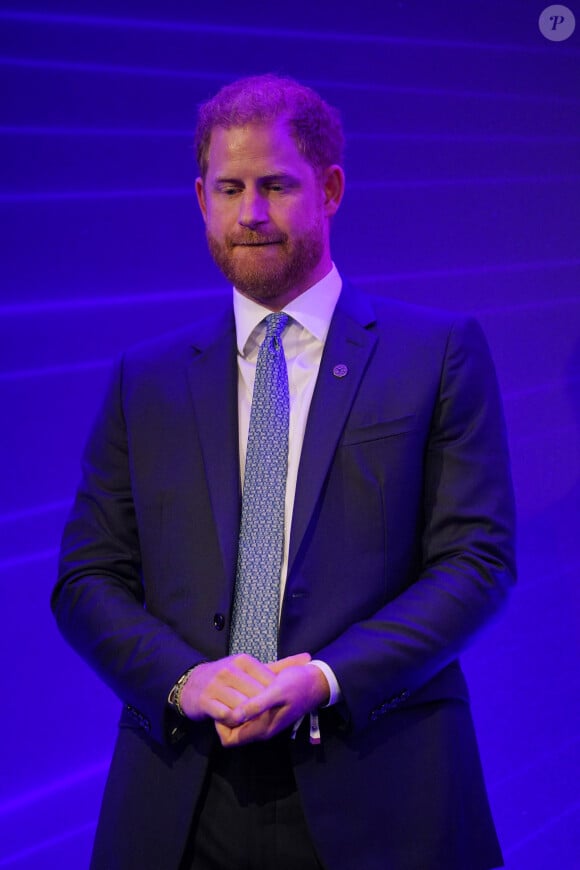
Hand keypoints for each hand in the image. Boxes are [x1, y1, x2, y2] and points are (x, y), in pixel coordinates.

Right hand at [178, 653, 274, 726]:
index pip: (268, 680)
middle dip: (263, 708)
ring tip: (251, 720)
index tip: (277, 704)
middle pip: (256, 695)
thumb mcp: (250, 668)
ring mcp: (216, 685)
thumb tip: (307, 657)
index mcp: (243, 661)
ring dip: (249, 717)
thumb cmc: (227, 677)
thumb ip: (278, 666)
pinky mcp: (205, 701)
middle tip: (267, 717)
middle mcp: (229, 670)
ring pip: (242, 706)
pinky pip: (226, 715)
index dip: (275, 696)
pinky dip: (233, 722)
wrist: (191, 684)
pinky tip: (236, 722)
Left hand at [215, 656, 329, 746]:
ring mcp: (264, 722)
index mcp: (262, 728)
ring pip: (238, 722)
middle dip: (225, 715)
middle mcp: (262, 729)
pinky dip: (242, 704)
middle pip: (231, 731)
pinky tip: (243, 686)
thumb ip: (257, 705)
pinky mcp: (267, 713)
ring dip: (233, 708)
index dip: (221, 725)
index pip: (229, 739)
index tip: (222, 704)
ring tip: (232, 688)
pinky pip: (247, 714)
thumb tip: (235, 715)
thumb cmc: (298, 684)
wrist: (317, 681)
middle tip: (224, 693)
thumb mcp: (278, 691)